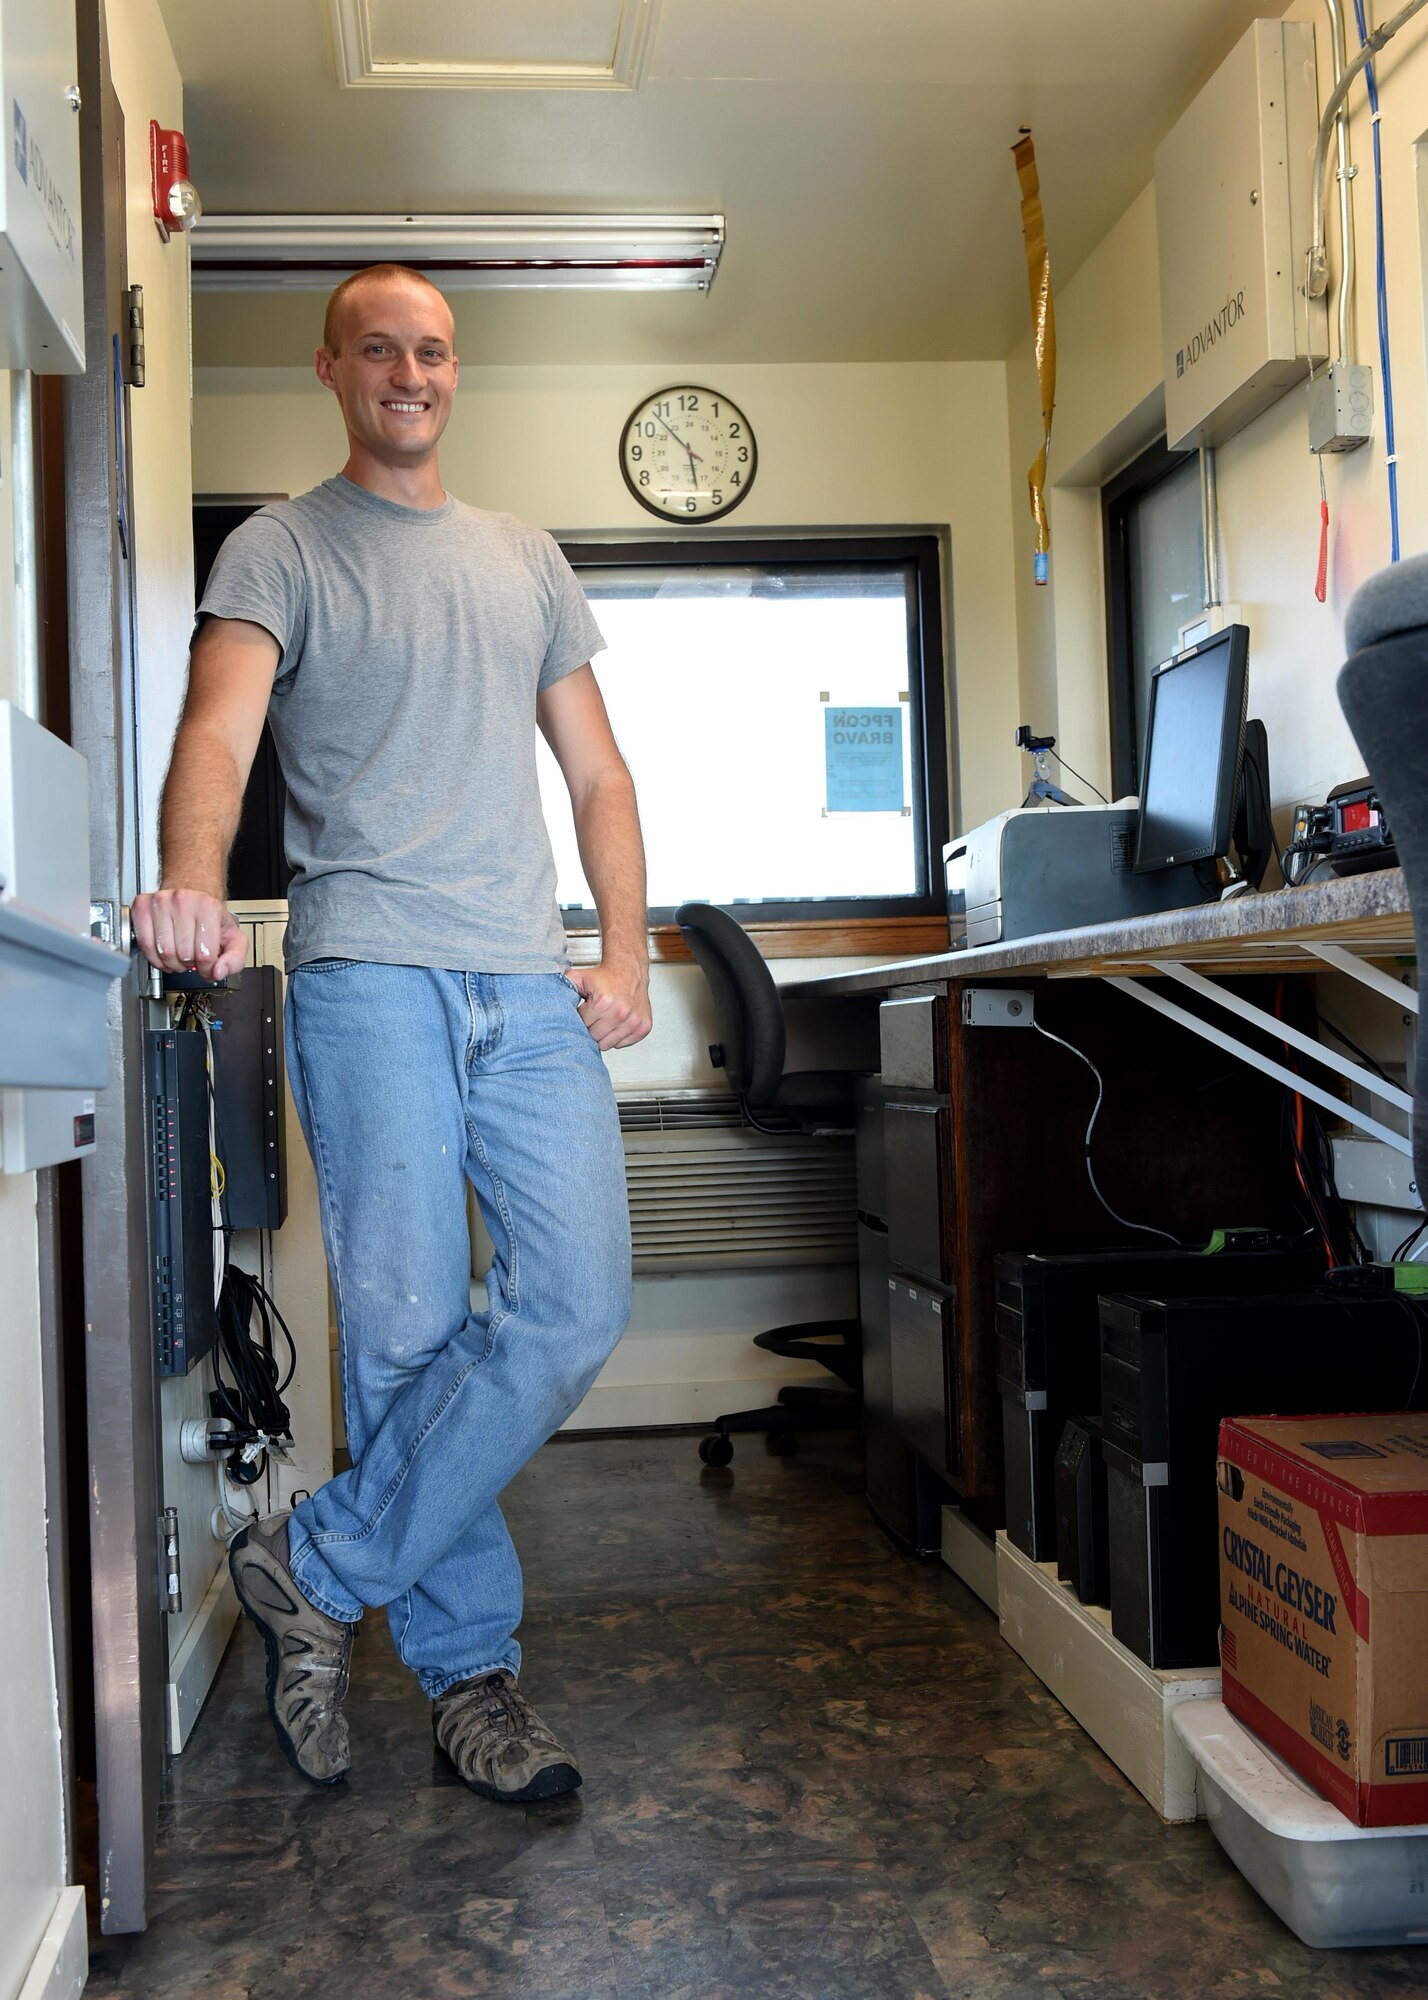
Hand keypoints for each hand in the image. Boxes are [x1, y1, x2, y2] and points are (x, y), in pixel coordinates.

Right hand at [132, 887, 247, 979]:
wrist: (191, 888)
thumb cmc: (210, 914)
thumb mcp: (233, 937)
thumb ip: (235, 959)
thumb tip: (218, 972)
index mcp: (208, 907)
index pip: (205, 956)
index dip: (206, 968)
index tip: (206, 965)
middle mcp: (183, 901)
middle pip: (183, 955)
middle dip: (188, 964)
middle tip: (192, 957)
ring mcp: (160, 902)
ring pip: (163, 952)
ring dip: (171, 963)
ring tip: (179, 955)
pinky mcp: (142, 906)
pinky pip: (145, 944)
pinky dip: (154, 957)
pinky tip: (163, 953)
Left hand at [564, 957, 651, 1051]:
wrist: (629, 969)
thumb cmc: (605, 976)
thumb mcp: (579, 977)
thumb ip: (562, 987)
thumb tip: (546, 999)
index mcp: (603, 1002)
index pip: (582, 1026)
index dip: (581, 1020)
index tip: (585, 1011)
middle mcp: (620, 1013)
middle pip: (594, 1038)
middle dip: (591, 1029)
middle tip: (595, 1016)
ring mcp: (633, 1021)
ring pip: (608, 1044)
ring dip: (604, 1035)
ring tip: (605, 1019)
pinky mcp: (643, 1027)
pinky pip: (622, 1044)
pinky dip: (618, 1036)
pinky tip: (617, 1022)